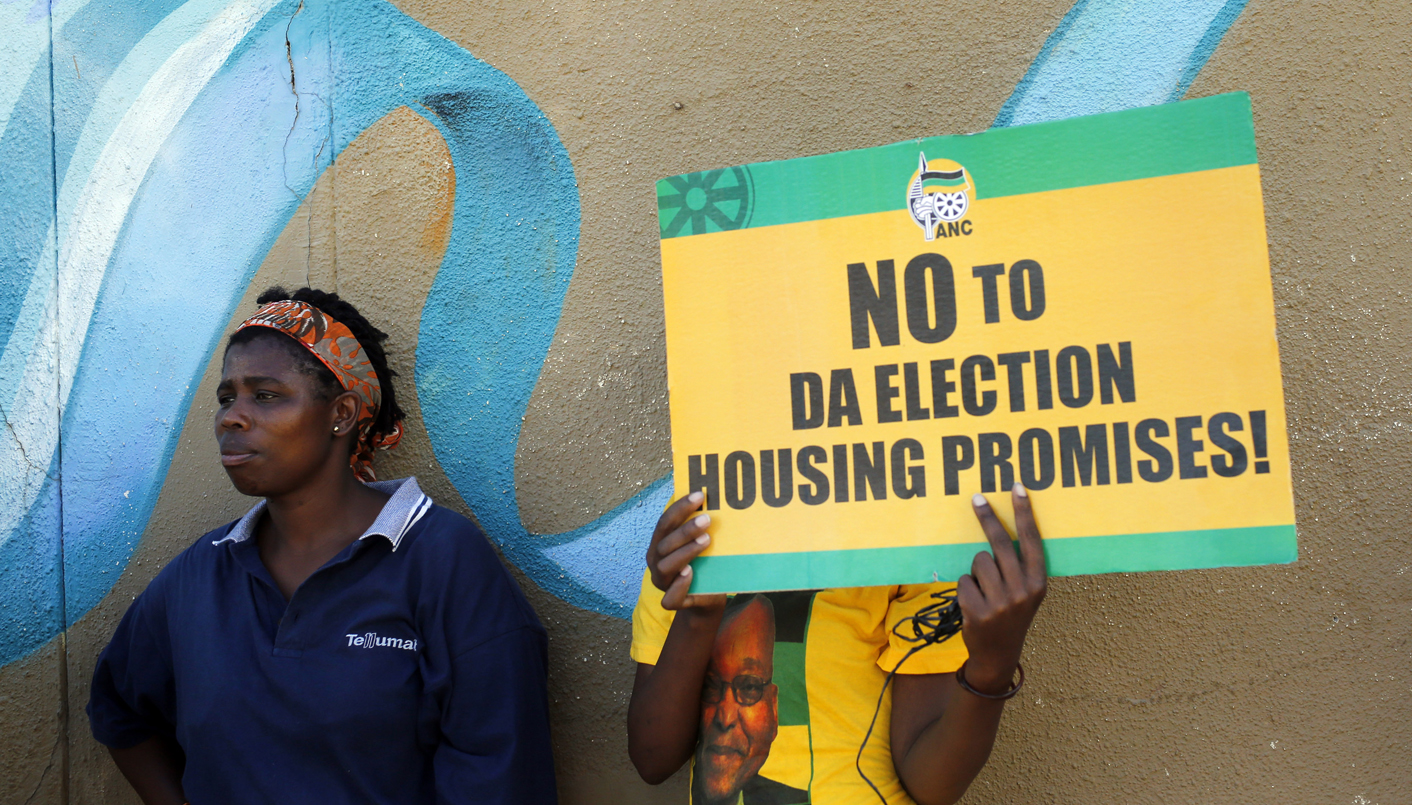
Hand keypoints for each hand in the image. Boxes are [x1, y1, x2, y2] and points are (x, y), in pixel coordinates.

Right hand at [647, 492, 727, 611]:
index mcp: (660, 543)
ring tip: (706, 540)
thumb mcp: (701, 544)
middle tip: (707, 518)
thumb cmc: (704, 564)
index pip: (665, 522)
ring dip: (686, 551)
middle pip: (665, 543)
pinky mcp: (673, 601)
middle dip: (685, 530)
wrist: (708, 597)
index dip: (680, 507)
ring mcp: (663, 582)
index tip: (699, 495)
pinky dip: (679, 584)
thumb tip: (717, 501)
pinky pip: (670, 597)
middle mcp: (656, 562)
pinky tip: (691, 572)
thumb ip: (701, 528)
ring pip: (666, 566)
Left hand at [957, 483, 1046, 693]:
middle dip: (987, 517)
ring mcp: (1000, 603)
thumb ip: (1020, 567)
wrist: (998, 653)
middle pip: (999, 543)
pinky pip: (964, 580)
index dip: (1024, 513)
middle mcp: (1022, 591)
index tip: (1017, 487)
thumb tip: (999, 532)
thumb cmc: (1012, 614)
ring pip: (978, 561)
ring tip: (984, 589)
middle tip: (975, 498)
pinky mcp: (978, 611)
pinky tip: (974, 604)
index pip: (1030, 540)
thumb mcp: (1027, 593)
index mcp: (1038, 583)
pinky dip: (965, 588)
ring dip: (976, 571)